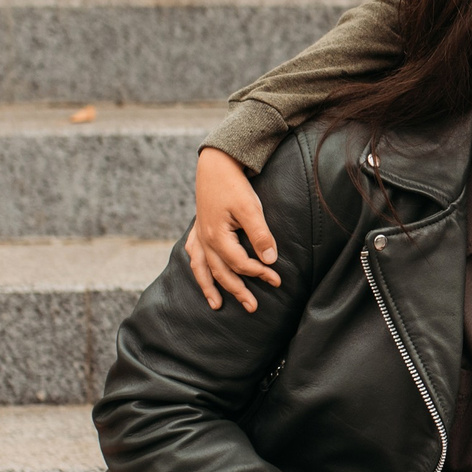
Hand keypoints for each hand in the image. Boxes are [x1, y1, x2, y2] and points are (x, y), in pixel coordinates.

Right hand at [186, 148, 281, 311]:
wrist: (215, 163)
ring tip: (217, 306)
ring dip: (209, 288)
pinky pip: (194, 255)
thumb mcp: (251, 208)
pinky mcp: (198, 229)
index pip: (240, 264)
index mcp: (217, 236)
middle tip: (253, 307)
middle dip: (238, 291)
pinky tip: (202, 276)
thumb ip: (260, 235)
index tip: (277, 279)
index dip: (259, 273)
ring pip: (202, 268)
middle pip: (221, 272)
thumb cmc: (234, 185)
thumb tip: (270, 260)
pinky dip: (197, 268)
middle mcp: (204, 240)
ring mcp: (198, 235)